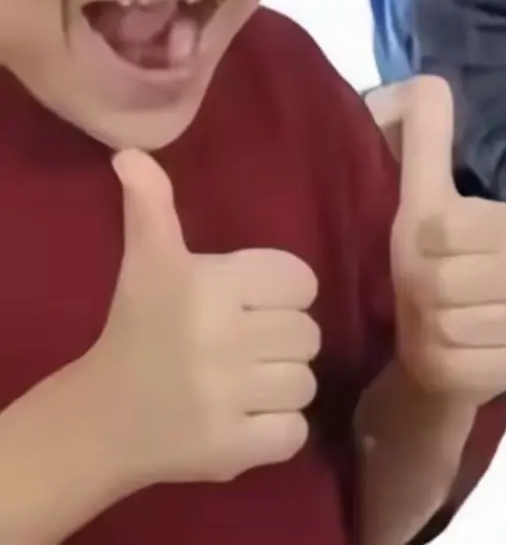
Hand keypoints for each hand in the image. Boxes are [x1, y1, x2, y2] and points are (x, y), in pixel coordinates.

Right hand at [85, 151, 321, 486]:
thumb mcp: (148, 261)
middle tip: (247, 347)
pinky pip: (296, 431)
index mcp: (212, 286)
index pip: (300, 281)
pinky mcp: (230, 449)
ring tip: (246, 383)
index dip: (283, 293)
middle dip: (282, 340)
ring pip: (306, 382)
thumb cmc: (138, 329)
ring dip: (283, 384)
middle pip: (308, 333)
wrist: (99, 420)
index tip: (250, 305)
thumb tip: (131, 153)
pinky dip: (281, 429)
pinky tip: (249, 418)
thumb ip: (152, 204)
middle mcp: (222, 338)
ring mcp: (227, 397)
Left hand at [390, 77, 505, 401]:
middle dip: (413, 291)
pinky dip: (434, 364)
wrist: (438, 352)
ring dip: (422, 329)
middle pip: (436, 280)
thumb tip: (426, 80)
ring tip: (429, 325)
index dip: (410, 245)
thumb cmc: (426, 265)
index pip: (437, 227)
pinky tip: (443, 356)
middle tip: (416, 295)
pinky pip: (451, 365)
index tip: (415, 252)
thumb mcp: (420, 198)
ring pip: (443, 325)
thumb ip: (424, 136)